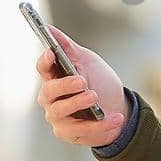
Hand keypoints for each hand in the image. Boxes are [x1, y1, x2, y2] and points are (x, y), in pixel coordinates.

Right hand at [35, 25, 130, 147]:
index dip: (44, 61)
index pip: (43, 68)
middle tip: (82, 81)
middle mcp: (51, 98)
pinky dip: (99, 124)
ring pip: (60, 111)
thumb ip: (68, 47)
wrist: (117, 107)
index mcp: (54, 77)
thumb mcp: (87, 61)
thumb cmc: (98, 81)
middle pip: (48, 91)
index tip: (51, 53)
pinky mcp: (69, 133)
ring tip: (94, 96)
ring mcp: (58, 117)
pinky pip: (81, 130)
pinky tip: (116, 117)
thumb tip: (48, 28)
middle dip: (64, 85)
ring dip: (77, 103)